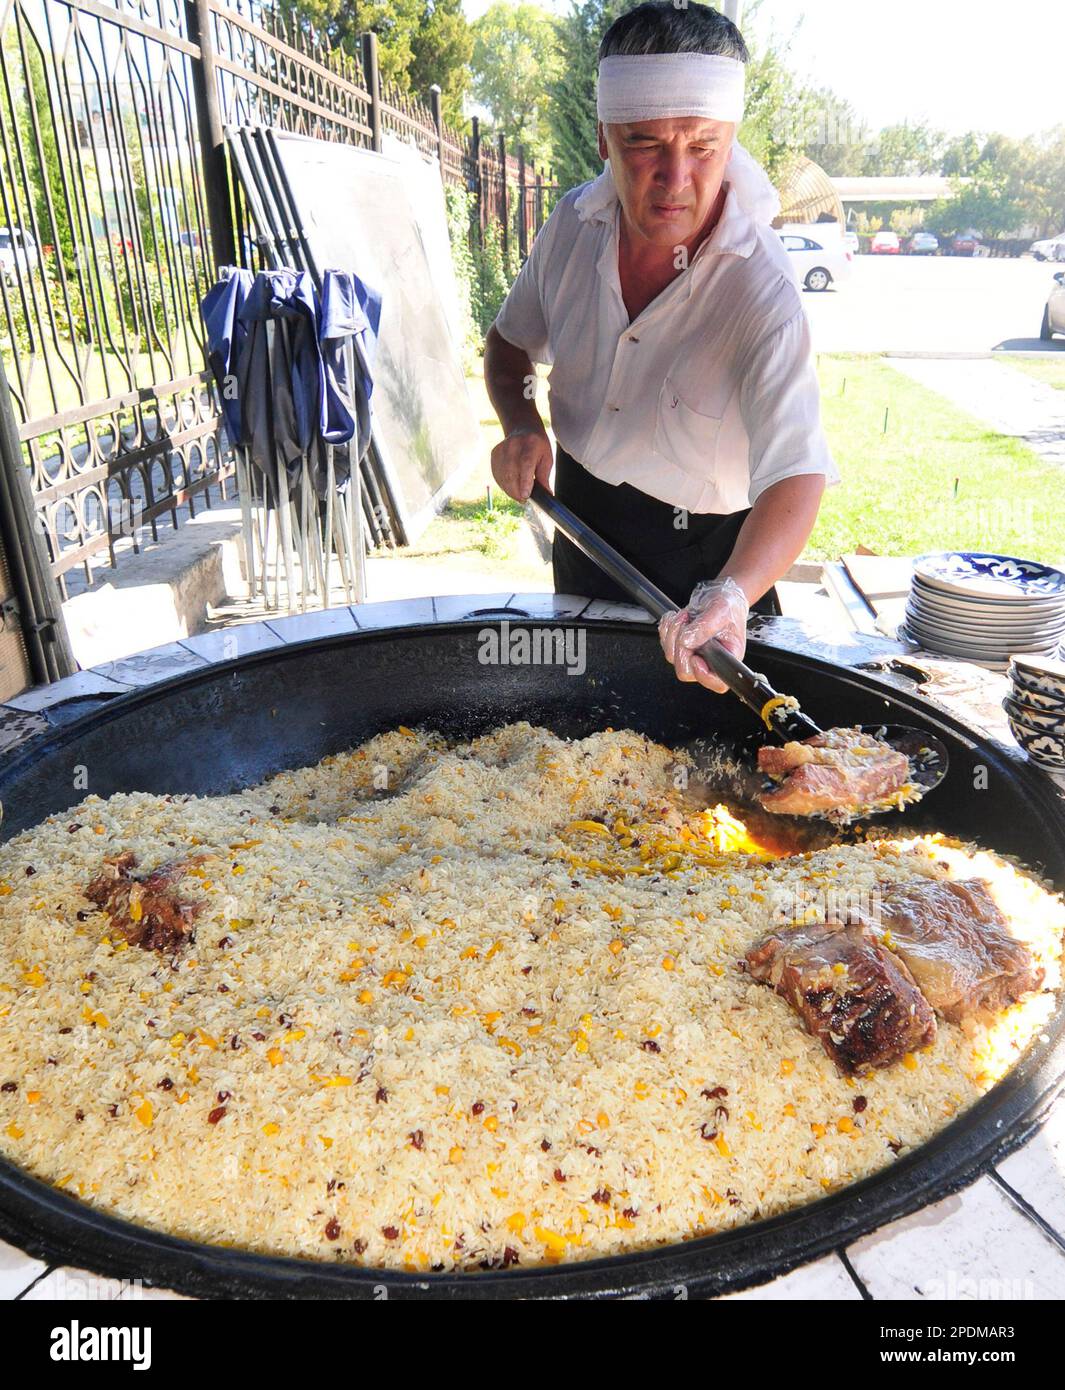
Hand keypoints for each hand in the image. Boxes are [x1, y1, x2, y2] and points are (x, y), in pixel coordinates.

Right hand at [490, 426, 552, 502]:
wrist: (523, 429)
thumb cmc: (538, 446)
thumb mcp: (547, 458)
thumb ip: (545, 476)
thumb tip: (547, 494)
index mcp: (530, 445)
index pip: (525, 464)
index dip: (524, 481)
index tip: (525, 496)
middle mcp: (513, 446)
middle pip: (511, 474)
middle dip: (517, 492)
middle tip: (524, 499)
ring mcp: (502, 449)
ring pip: (503, 477)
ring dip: (510, 490)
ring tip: (518, 494)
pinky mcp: (494, 454)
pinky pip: (497, 475)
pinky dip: (504, 484)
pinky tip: (511, 486)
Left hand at [658, 576, 749, 693]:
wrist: (719, 596)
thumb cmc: (728, 606)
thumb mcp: (721, 611)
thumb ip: (706, 626)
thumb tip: (688, 641)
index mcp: (727, 658)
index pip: (717, 683)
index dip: (703, 675)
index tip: (696, 657)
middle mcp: (710, 661)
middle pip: (685, 671)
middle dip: (681, 646)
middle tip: (687, 626)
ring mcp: (694, 656)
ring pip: (672, 657)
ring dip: (673, 632)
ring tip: (685, 617)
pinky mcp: (681, 648)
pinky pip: (665, 645)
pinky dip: (667, 628)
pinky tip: (678, 619)